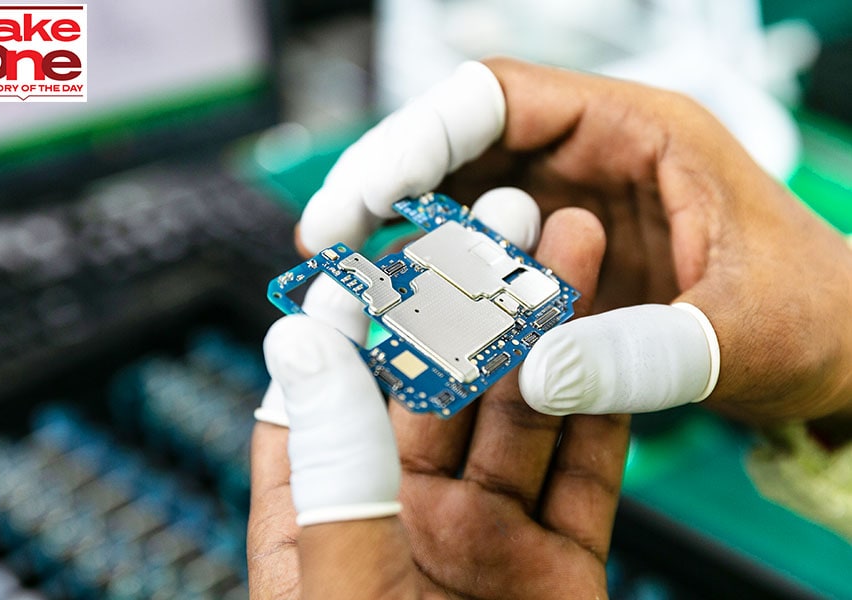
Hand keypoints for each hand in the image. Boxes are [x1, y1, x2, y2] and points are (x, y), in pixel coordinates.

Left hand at [250, 199, 629, 598]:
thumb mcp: (345, 584)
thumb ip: (334, 467)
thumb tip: (297, 341)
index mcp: (326, 524)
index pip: (331, 398)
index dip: (349, 319)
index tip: (375, 250)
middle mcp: (410, 519)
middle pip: (444, 388)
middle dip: (477, 299)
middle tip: (506, 218)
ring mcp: (488, 539)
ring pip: (523, 414)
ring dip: (549, 331)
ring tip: (572, 245)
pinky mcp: (561, 566)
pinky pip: (586, 477)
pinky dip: (603, 412)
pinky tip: (611, 340)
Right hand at [296, 58, 851, 423]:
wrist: (833, 346)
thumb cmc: (808, 316)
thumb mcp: (742, 335)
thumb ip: (646, 353)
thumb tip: (531, 374)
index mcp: (635, 132)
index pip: (499, 98)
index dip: (418, 137)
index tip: (360, 197)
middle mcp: (586, 160)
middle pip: (456, 148)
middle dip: (382, 192)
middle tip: (327, 251)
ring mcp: (566, 209)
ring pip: (455, 204)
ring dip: (398, 244)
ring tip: (345, 295)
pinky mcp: (557, 261)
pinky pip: (476, 260)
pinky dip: (433, 286)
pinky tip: (397, 324)